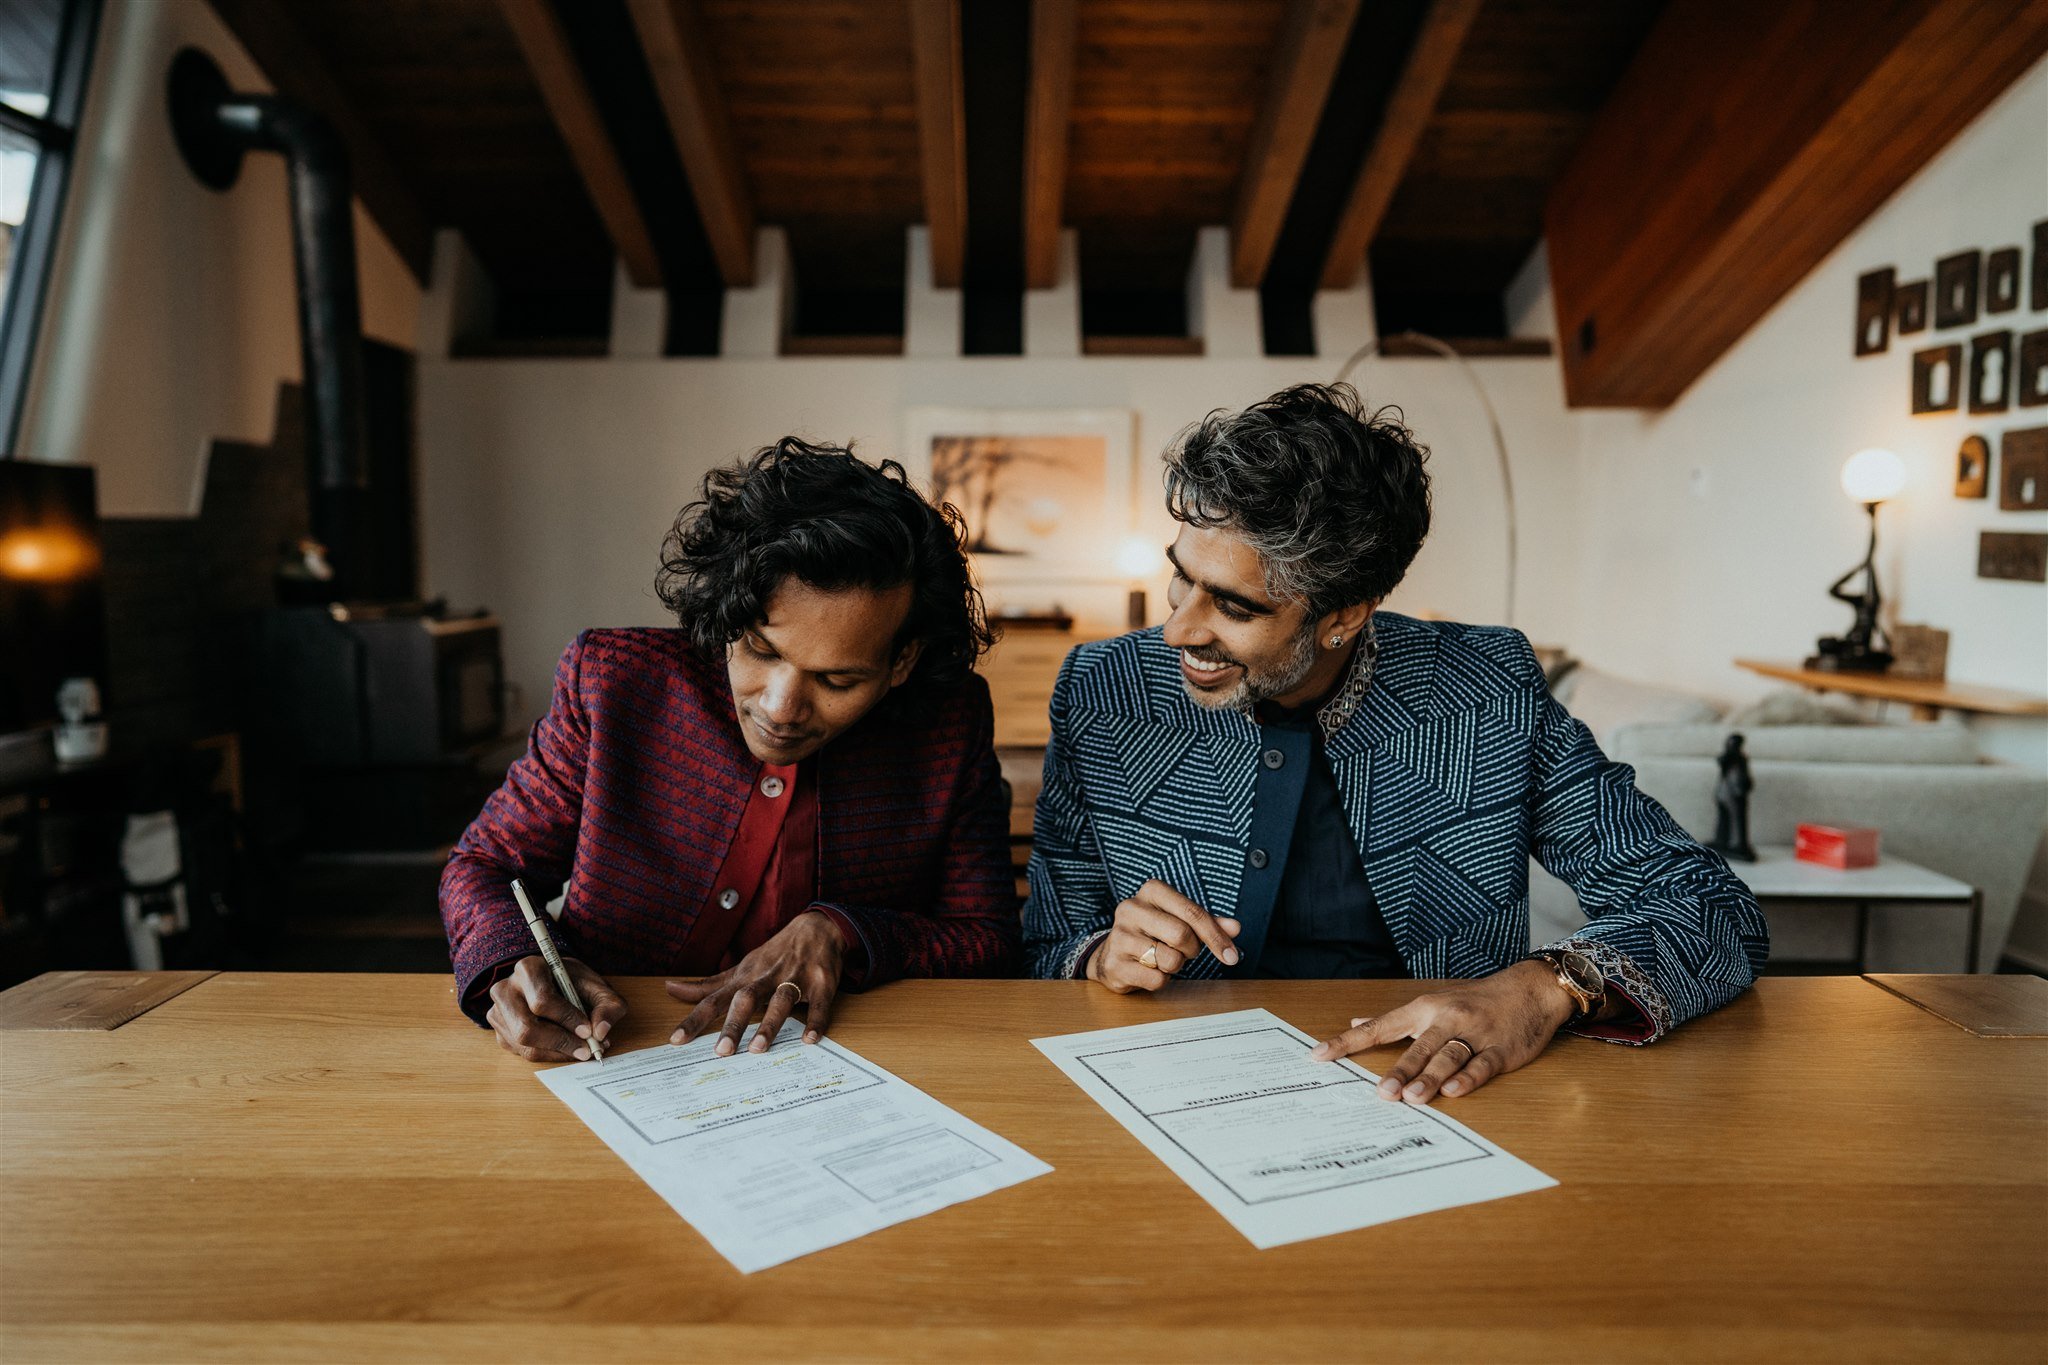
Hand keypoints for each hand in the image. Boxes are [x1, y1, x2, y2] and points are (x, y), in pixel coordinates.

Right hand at [485, 955, 627, 1062]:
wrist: (553, 982)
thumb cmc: (574, 983)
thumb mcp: (597, 986)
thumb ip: (608, 1005)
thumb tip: (600, 1032)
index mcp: (528, 969)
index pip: (542, 1000)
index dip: (566, 1018)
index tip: (587, 1030)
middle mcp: (506, 990)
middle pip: (526, 1029)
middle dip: (560, 1042)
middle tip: (586, 1049)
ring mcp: (498, 1013)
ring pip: (524, 1045)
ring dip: (557, 1053)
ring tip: (581, 1049)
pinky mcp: (500, 1032)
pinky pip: (522, 1053)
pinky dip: (549, 1055)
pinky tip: (566, 1048)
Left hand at [665, 910, 845, 1055]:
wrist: (817, 928)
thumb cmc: (774, 954)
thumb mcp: (741, 968)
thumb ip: (708, 984)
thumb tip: (670, 989)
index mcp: (745, 977)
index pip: (714, 999)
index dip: (695, 1019)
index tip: (676, 1040)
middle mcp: (767, 977)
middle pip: (746, 999)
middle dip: (733, 1024)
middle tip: (721, 1051)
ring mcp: (795, 978)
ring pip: (780, 1000)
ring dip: (770, 1023)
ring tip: (758, 1048)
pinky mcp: (821, 984)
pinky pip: (818, 1004)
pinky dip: (815, 1020)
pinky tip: (809, 1039)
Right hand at [1085, 879, 1242, 993]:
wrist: (1113, 954)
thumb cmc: (1153, 933)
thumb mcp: (1180, 920)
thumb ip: (1208, 923)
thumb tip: (1235, 928)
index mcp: (1151, 891)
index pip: (1193, 912)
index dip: (1216, 936)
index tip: (1231, 955)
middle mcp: (1131, 908)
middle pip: (1182, 935)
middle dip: (1191, 950)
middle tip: (1184, 951)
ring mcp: (1119, 936)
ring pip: (1169, 959)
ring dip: (1175, 965)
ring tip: (1162, 958)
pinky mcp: (1114, 964)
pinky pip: (1155, 979)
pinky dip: (1161, 979)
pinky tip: (1149, 970)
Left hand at [1307, 960, 1575, 1104]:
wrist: (1529, 991)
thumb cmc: (1475, 1000)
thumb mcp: (1432, 1003)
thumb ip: (1394, 1019)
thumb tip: (1357, 1021)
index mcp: (1424, 1009)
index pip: (1379, 1027)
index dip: (1348, 1042)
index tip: (1319, 1055)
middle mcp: (1445, 1019)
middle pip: (1417, 1047)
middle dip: (1398, 1070)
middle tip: (1381, 1094)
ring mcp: (1473, 1035)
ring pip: (1448, 1056)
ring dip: (1430, 1077)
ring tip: (1412, 1098)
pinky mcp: (1499, 1051)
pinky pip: (1482, 1065)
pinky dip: (1468, 1078)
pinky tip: (1454, 1091)